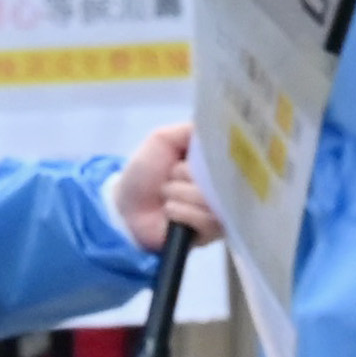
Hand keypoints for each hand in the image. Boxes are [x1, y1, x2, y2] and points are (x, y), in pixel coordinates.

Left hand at [109, 122, 219, 247]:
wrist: (126, 206)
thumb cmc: (146, 171)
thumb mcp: (163, 139)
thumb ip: (189, 130)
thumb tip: (216, 123)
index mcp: (213, 161)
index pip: (229, 153)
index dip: (210, 153)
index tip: (191, 154)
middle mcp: (221, 184)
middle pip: (220, 176)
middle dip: (187, 173)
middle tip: (171, 174)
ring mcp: (219, 209)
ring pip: (211, 198)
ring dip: (180, 193)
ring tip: (166, 194)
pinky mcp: (211, 233)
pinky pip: (206, 220)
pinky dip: (182, 211)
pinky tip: (169, 210)